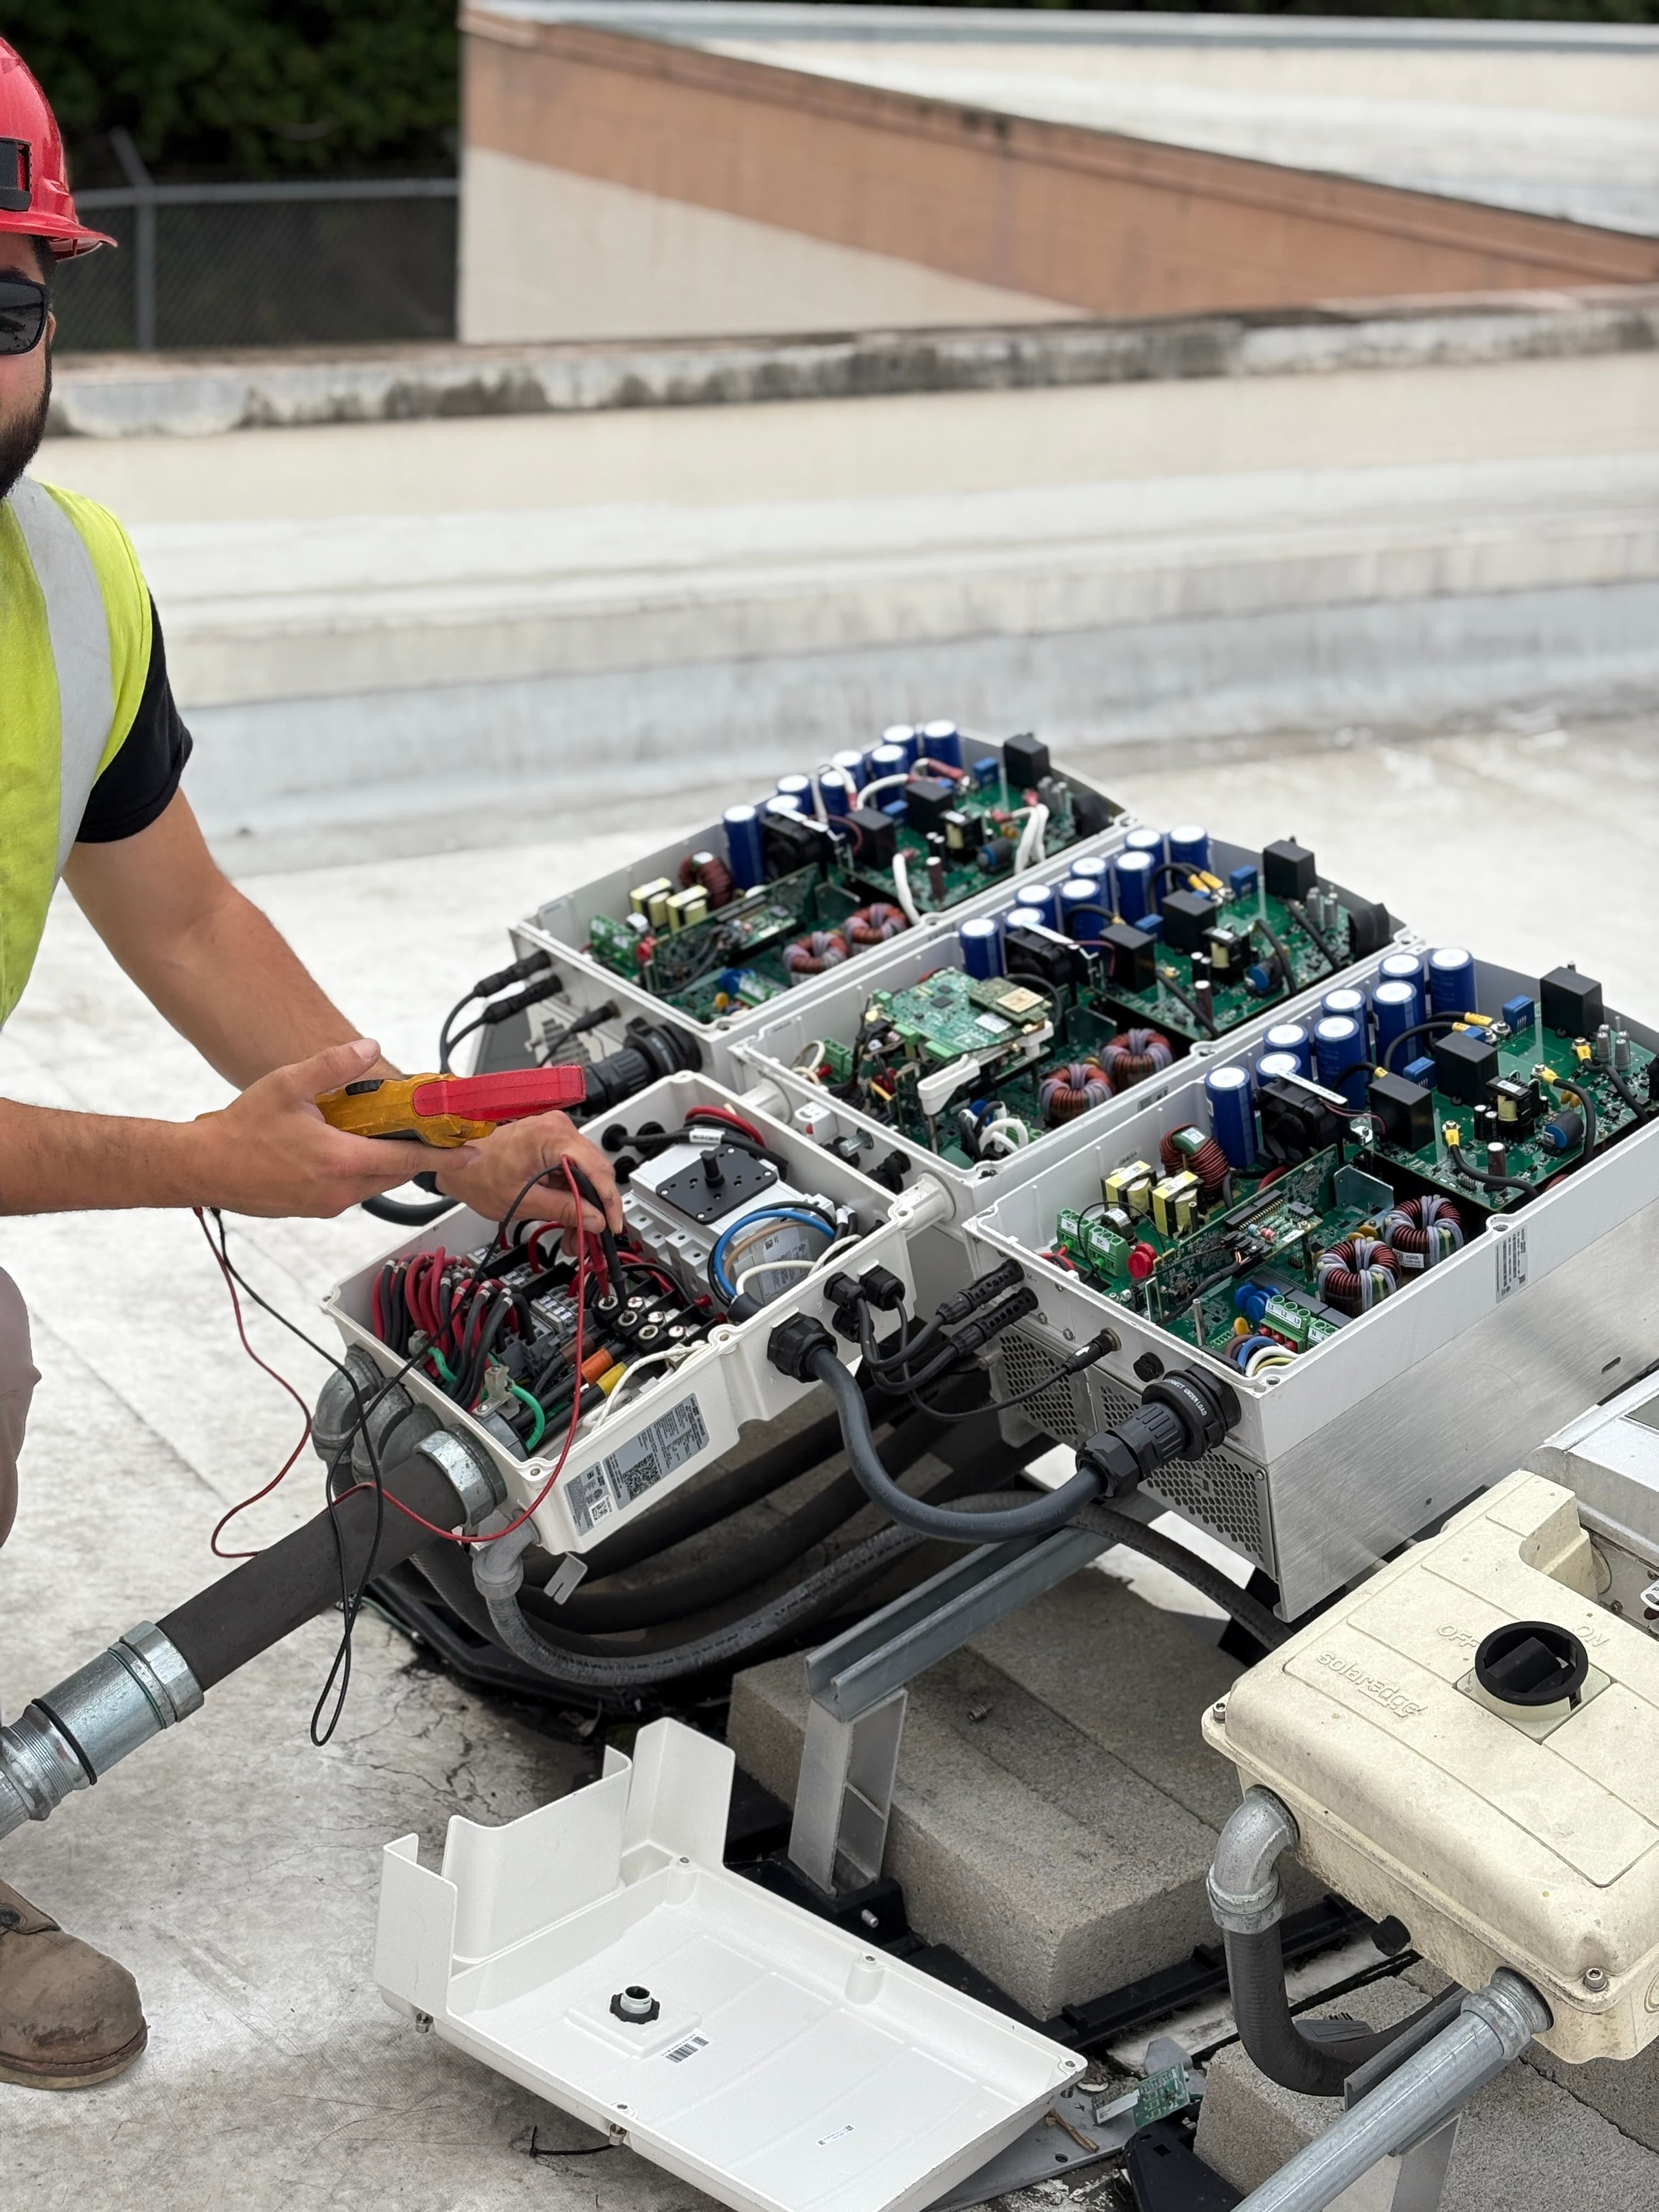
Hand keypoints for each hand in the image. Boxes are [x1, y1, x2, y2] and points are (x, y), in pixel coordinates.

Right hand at [189, 1039, 454, 1217]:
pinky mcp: (313, 1210)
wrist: (202, 1167)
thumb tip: (366, 1047)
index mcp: (339, 1162)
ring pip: (372, 1183)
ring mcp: (326, 1204)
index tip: (471, 1153)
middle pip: (394, 1173)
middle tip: (421, 1131)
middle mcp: (338, 1191)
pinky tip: (341, 1148)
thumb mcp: (287, 1085)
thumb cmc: (240, 1130)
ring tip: (372, 1133)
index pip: (407, 1162)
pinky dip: (358, 1171)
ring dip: (381, 1162)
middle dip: (410, 1153)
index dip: (443, 1156)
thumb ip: (332, 1065)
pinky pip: (351, 1191)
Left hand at [434, 1110, 622, 1237]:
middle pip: (596, 1172)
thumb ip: (564, 1210)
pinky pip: (572, 1170)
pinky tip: (567, 1217)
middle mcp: (558, 1128)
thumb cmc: (476, 1174)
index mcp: (552, 1136)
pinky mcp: (550, 1144)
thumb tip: (595, 1220)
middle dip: (594, 1209)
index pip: (598, 1170)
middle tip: (590, 1237)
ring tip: (574, 1235)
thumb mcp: (524, 1201)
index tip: (612, 1226)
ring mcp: (555, 1134)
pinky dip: (571, 1195)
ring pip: (586, 1175)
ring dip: (583, 1206)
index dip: (609, 1202)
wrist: (455, 1163)